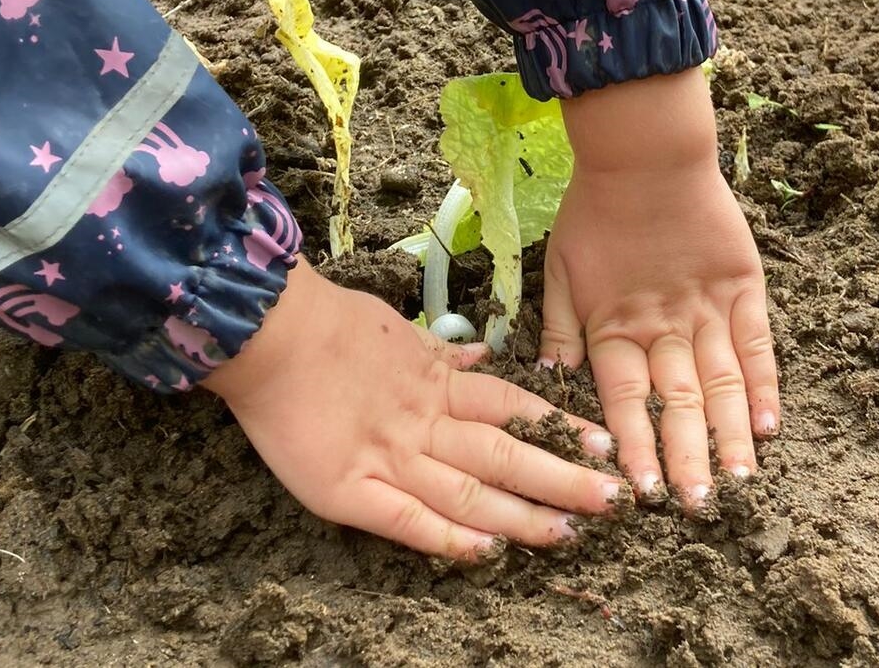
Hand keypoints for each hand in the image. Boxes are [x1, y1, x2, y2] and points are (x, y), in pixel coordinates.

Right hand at [204, 260, 621, 559]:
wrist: (265, 333)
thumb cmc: (328, 326)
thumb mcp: (397, 331)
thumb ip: (441, 353)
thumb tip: (481, 356)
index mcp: (436, 383)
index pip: (513, 408)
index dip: (559, 426)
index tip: (603, 443)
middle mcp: (424, 422)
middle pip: (506, 452)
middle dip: (562, 478)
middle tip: (612, 499)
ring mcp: (389, 456)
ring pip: (470, 489)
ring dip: (521, 513)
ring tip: (569, 532)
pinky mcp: (348, 490)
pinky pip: (407, 520)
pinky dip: (447, 538)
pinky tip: (485, 553)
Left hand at [541, 70, 778, 507]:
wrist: (645, 153)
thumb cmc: (594, 211)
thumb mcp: (559, 270)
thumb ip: (559, 330)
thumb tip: (547, 384)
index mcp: (612, 327)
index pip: (623, 401)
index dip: (633, 446)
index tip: (642, 494)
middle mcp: (662, 327)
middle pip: (676, 403)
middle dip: (687, 458)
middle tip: (699, 507)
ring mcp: (706, 309)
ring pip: (721, 384)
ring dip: (731, 435)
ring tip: (741, 482)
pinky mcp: (741, 287)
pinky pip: (757, 344)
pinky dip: (765, 385)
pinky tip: (772, 424)